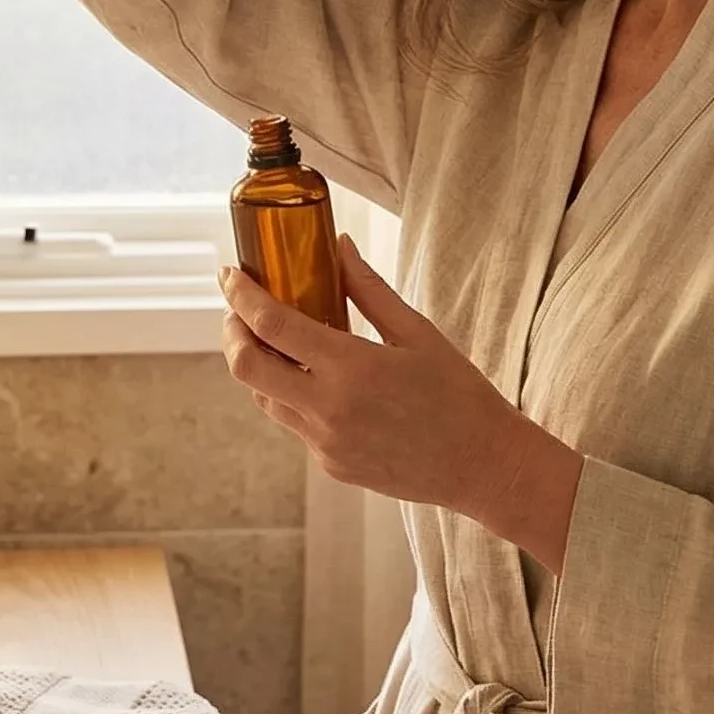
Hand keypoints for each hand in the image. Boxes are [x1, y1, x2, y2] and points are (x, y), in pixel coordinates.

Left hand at [218, 233, 585, 568]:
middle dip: (232, 333)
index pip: (271, 325)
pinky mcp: (331, 465)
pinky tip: (316, 380)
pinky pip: (296, 424)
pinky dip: (293, 395)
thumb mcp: (417, 333)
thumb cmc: (459, 394)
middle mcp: (328, 409)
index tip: (230, 275)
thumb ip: (368, 289)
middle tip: (239, 311)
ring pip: (265, 398)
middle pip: (245, 368)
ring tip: (275, 340)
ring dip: (259, 365)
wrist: (484, 467)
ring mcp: (325, 443)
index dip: (241, 296)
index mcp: (351, 368)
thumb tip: (338, 246)